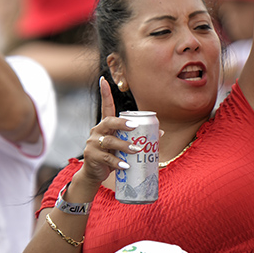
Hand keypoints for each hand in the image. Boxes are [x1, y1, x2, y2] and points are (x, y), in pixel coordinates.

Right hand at [71, 78, 139, 193]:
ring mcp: (93, 144)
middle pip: (109, 122)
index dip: (104, 93)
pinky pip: (106, 158)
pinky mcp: (92, 157)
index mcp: (105, 125)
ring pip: (109, 141)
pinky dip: (117, 162)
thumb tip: (161, 132)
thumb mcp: (123, 145)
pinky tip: (126, 165)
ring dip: (124, 145)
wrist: (95, 174)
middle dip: (122, 123)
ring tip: (136, 150)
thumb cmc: (112, 156)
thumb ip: (137, 138)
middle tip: (135, 126)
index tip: (103, 79)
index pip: (105, 107)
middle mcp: (97, 131)